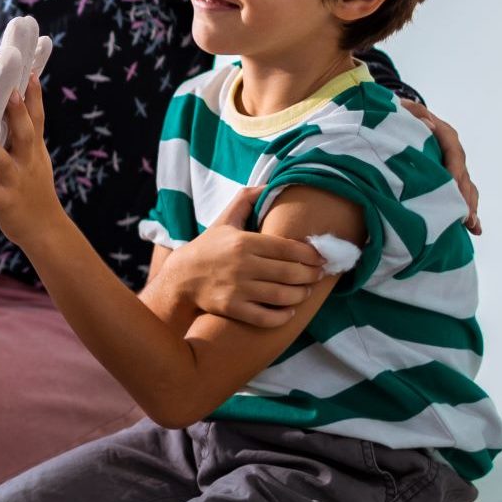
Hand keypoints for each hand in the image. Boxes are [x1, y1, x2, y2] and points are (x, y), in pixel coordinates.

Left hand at [0, 71, 64, 243]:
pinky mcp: (5, 202)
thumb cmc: (36, 190)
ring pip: (1, 161)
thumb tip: (21, 109)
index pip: (37, 119)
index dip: (34, 97)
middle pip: (24, 134)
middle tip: (9, 92)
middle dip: (18, 114)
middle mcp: (28, 163)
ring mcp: (16, 183)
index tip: (30, 73)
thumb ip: (28, 137)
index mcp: (34, 151)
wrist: (47, 230)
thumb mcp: (38, 161)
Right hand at [152, 188, 324, 327]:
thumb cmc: (207, 248)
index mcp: (244, 242)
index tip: (321, 257)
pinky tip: (289, 311)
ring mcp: (236, 288)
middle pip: (289, 272)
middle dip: (310, 275)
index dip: (310, 254)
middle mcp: (242, 265)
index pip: (287, 248)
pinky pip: (265, 317)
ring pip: (281, 295)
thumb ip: (246, 200)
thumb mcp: (224, 220)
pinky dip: (282, 316)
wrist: (180, 278)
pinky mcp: (231, 308)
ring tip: (305, 291)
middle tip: (318, 275)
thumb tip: (269, 184)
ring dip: (300, 294)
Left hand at [399, 100, 481, 234]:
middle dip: (465, 196)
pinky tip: (471, 228)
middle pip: (463, 174)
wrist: (399, 118)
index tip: (453, 187)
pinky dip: (465, 209)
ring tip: (473, 226)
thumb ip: (412, 113)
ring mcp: (452, 164)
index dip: (454, 170)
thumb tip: (427, 124)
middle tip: (467, 217)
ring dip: (470, 206)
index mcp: (443, 133)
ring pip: (466, 186)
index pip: (453, 153)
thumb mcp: (402, 109)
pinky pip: (460, 193)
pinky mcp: (448, 177)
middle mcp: (452, 150)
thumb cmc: (399, 115)